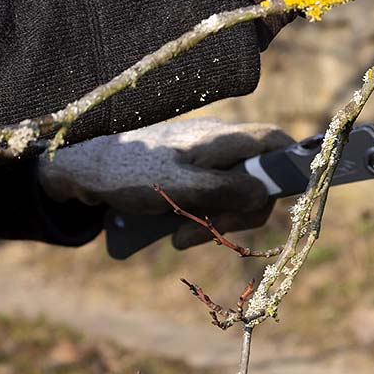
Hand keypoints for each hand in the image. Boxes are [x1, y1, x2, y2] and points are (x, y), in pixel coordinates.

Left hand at [37, 118, 291, 246]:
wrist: (83, 169)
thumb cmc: (128, 174)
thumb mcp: (178, 187)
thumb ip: (223, 190)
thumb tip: (264, 194)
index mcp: (219, 138)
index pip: (273, 140)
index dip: (289, 163)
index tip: (287, 194)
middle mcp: (218, 143)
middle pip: (256, 177)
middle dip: (237, 212)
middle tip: (203, 233)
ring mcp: (204, 156)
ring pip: (234, 192)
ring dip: (215, 219)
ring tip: (178, 236)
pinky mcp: (190, 171)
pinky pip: (212, 195)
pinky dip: (201, 215)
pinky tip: (175, 228)